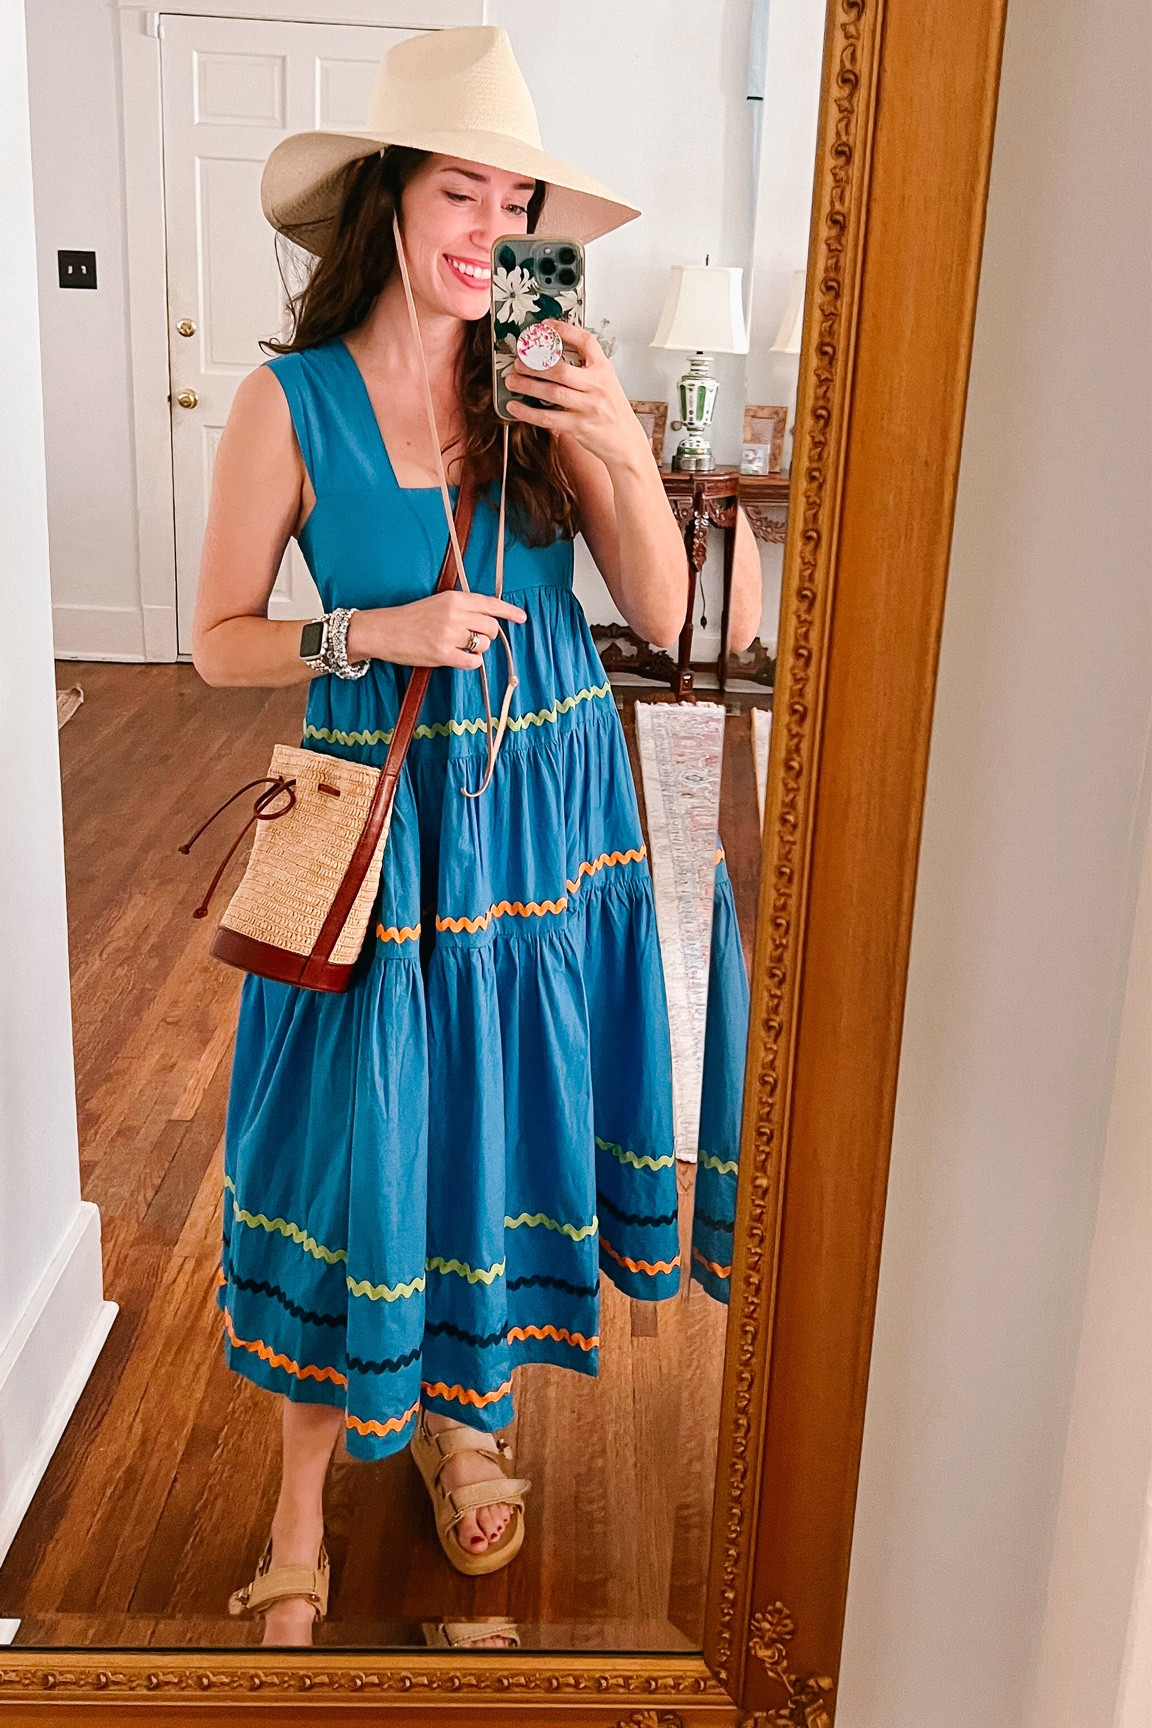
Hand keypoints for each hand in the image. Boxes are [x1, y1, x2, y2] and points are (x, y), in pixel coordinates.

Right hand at [346, 592, 526, 669]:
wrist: (384, 630)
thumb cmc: (411, 618)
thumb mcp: (438, 603)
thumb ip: (463, 608)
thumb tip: (489, 619)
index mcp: (454, 598)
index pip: (490, 604)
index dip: (509, 612)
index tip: (522, 618)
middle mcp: (454, 614)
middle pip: (492, 627)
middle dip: (489, 635)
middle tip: (475, 637)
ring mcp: (449, 635)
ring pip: (483, 645)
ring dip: (477, 649)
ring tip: (460, 647)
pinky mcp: (442, 654)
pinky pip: (473, 662)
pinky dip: (471, 662)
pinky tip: (459, 658)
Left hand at [503, 322, 654, 470]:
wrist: (626, 443)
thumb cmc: (614, 413)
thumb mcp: (607, 384)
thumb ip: (586, 371)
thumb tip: (552, 359)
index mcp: (604, 371)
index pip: (586, 342)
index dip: (565, 331)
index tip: (546, 326)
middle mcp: (597, 386)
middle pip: (561, 370)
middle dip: (535, 364)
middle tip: (519, 361)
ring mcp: (588, 407)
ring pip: (552, 392)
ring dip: (527, 385)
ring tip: (512, 381)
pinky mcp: (579, 426)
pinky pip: (548, 418)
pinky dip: (528, 412)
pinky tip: (515, 407)